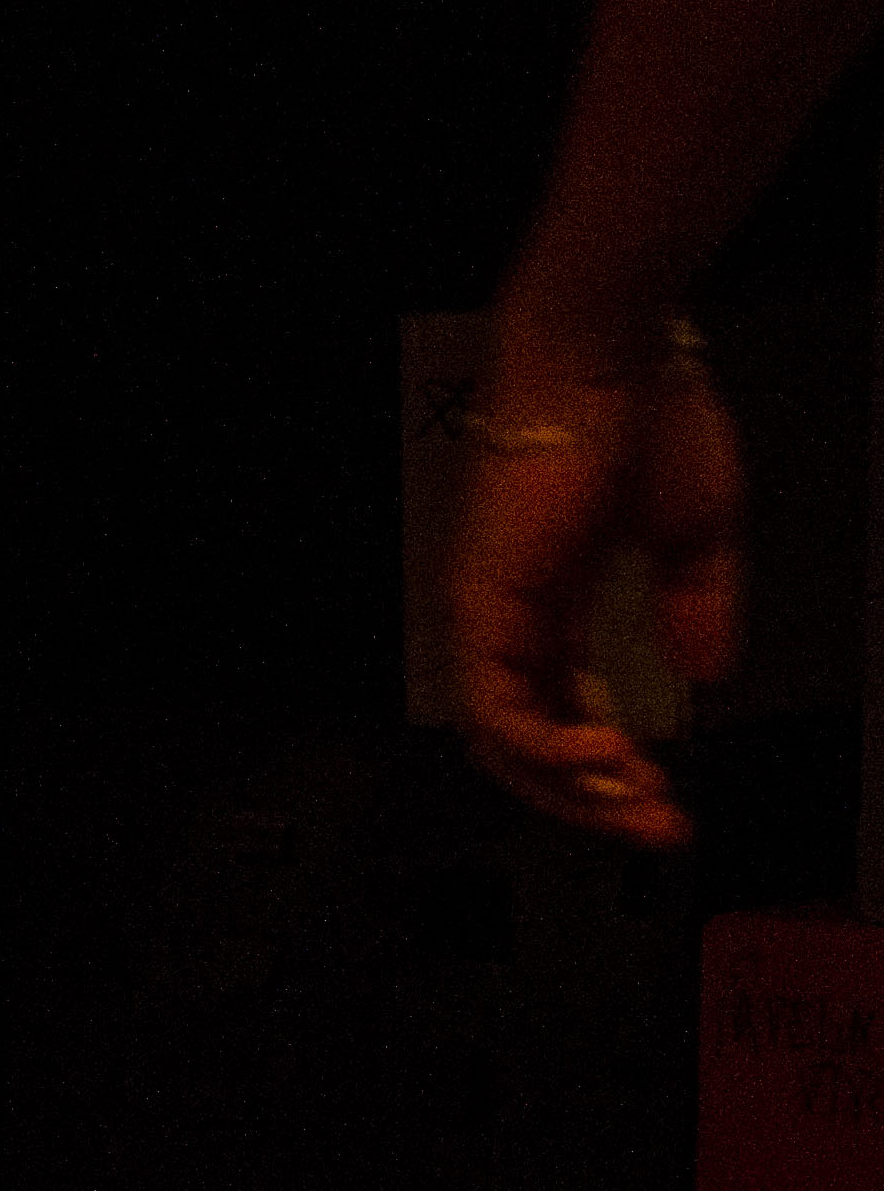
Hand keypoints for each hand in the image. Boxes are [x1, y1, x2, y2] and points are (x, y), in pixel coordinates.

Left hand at [446, 347, 740, 851]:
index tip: (667, 802)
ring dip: (571, 786)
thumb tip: (707, 676)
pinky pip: (496, 705)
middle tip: (656, 830)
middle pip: (530, 744)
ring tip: (635, 806)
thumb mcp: (694, 538)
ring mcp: (491, 611)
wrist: (614, 359)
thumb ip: (695, 610)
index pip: (568, 712)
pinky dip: (545, 746)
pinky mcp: (483, 602)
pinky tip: (604, 759)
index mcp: (555, 602)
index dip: (614, 766)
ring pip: (504, 741)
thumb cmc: (649, 421)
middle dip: (595, 798)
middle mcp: (512, 615)